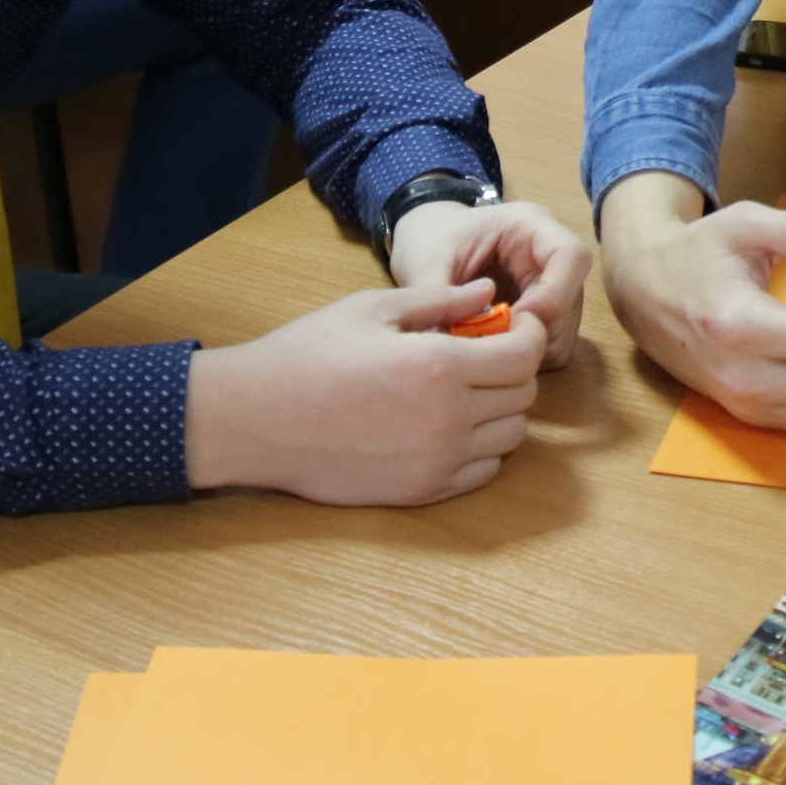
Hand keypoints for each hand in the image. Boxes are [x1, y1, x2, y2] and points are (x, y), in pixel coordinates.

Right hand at [184, 281, 546, 503]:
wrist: (256, 419)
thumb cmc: (308, 354)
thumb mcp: (374, 309)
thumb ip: (440, 300)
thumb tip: (488, 293)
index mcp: (439, 366)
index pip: (524, 355)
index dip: (528, 333)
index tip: (514, 323)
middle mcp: (448, 419)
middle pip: (524, 397)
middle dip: (514, 368)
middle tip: (486, 352)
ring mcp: (436, 462)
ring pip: (510, 437)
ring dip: (501, 409)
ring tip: (467, 388)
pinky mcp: (420, 491)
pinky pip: (482, 472)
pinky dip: (480, 448)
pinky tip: (448, 424)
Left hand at [386, 197, 592, 369]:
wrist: (426, 240)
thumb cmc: (429, 240)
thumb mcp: (426, 263)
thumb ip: (440, 300)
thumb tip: (449, 345)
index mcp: (529, 226)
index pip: (571, 256)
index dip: (553, 294)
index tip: (515, 320)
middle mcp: (549, 254)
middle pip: (570, 299)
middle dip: (536, 330)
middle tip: (492, 346)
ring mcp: (551, 284)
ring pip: (564, 328)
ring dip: (529, 347)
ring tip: (485, 348)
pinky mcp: (544, 311)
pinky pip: (551, 344)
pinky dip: (524, 355)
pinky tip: (491, 350)